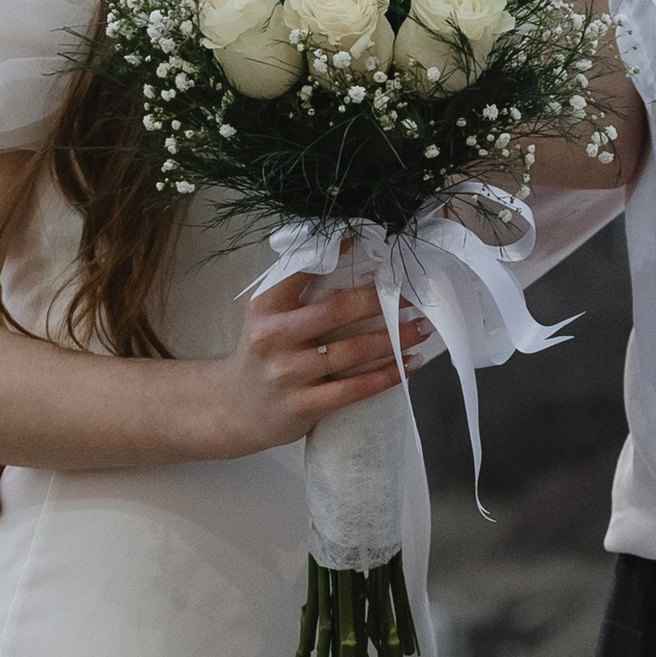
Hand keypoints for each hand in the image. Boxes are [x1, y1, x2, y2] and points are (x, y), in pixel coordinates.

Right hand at [199, 273, 428, 459]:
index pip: (304, 271)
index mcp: (265, 307)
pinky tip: (409, 365)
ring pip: (352, 351)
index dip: (339, 254)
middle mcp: (273, 336)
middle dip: (379, 301)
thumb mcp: (266, 316)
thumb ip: (297, 291)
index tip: (373, 247)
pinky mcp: (304, 405)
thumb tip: (349, 254)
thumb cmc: (263, 354)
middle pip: (337, 310)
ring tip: (421, 328)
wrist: (235, 410)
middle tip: (410, 296)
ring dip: (394, 339)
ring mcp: (289, 373)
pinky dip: (387, 375)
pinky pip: (355, 388)